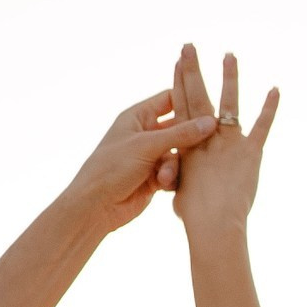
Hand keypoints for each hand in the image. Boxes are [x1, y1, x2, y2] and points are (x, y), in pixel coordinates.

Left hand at [62, 88, 216, 239]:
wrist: (95, 207)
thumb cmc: (111, 168)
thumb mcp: (147, 146)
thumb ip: (180, 134)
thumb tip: (211, 121)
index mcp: (138, 116)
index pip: (169, 99)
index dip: (189, 100)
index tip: (210, 108)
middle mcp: (145, 134)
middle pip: (179, 127)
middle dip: (189, 137)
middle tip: (206, 142)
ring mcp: (150, 156)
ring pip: (178, 153)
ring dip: (174, 165)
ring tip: (164, 177)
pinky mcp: (154, 178)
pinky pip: (174, 173)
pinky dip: (172, 179)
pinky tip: (165, 186)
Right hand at [163, 46, 278, 239]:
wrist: (213, 222)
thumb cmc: (195, 213)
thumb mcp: (180, 191)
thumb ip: (180, 177)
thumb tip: (176, 180)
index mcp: (186, 144)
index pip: (180, 106)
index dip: (178, 83)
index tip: (176, 62)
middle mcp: (205, 137)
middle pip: (198, 96)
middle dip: (192, 69)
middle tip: (190, 46)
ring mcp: (228, 142)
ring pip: (229, 103)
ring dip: (230, 78)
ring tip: (230, 55)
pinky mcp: (251, 152)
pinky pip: (262, 126)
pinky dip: (270, 108)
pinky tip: (276, 89)